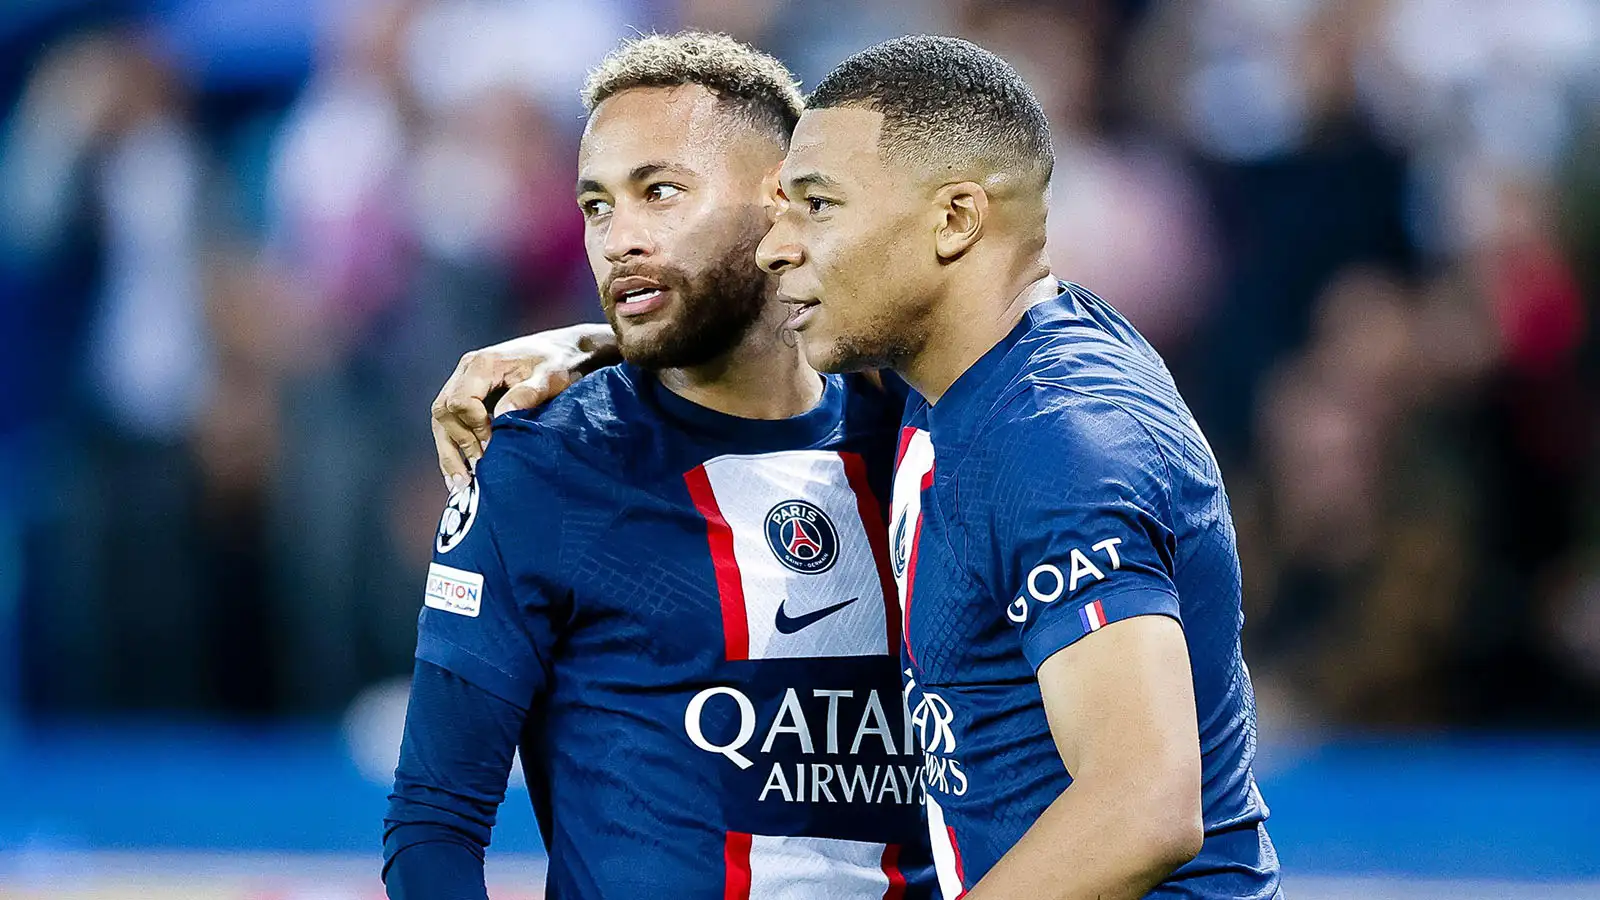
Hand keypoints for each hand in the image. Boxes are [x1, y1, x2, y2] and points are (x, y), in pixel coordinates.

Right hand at [430, 323, 618, 486]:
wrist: (564, 351)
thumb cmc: (560, 363)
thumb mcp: (551, 377)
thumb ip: (528, 394)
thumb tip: (503, 416)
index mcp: (482, 364)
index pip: (461, 401)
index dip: (474, 427)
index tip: (494, 446)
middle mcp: (466, 372)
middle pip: (444, 412)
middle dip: (458, 445)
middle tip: (476, 473)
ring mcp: (465, 383)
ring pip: (442, 420)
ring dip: (450, 452)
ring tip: (461, 485)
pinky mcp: (470, 395)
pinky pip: (451, 423)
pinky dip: (455, 448)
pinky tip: (462, 472)